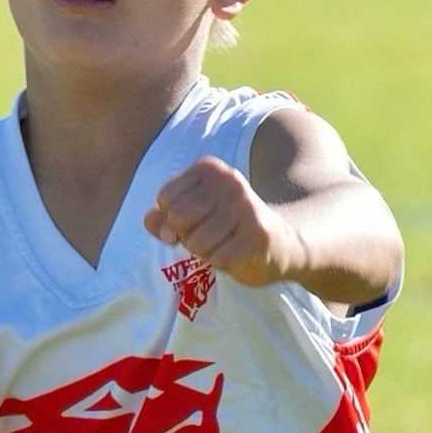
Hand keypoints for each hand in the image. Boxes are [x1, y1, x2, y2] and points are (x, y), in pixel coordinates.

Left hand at [144, 157, 307, 287]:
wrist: (282, 242)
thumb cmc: (229, 228)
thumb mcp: (194, 216)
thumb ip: (164, 217)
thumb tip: (149, 220)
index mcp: (209, 169)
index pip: (165, 199)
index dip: (173, 219)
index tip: (198, 219)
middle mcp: (229, 181)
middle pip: (177, 219)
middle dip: (188, 236)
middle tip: (213, 234)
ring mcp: (245, 206)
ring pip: (195, 242)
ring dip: (207, 252)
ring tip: (227, 243)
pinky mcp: (257, 235)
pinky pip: (217, 259)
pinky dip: (224, 263)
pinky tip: (240, 253)